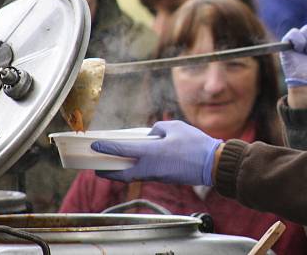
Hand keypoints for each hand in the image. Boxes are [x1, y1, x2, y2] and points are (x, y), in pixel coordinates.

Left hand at [91, 120, 221, 185]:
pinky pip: (143, 175)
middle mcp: (150, 167)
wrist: (211, 164)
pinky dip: (134, 170)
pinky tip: (134, 163)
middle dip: (107, 172)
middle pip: (121, 174)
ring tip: (113, 163)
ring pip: (131, 176)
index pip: (122, 150)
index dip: (107, 147)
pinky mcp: (163, 178)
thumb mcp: (176, 127)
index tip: (95, 145)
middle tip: (97, 166)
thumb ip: (159, 129)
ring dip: (120, 172)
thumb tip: (150, 134)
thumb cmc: (196, 145)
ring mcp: (156, 175)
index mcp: (151, 153)